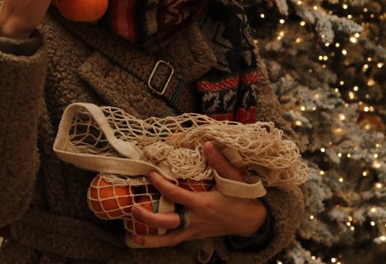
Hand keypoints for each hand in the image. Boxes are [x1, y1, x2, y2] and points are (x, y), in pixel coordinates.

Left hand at [130, 141, 266, 247]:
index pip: (175, 194)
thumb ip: (219, 162)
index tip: (150, 173)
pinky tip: (150, 238)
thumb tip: (207, 144)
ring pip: (170, 239)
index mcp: (202, 204)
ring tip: (135, 238)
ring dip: (152, 240)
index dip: (161, 184)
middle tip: (133, 208)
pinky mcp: (196, 235)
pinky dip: (163, 240)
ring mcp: (196, 230)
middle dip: (148, 218)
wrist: (253, 222)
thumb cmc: (242, 198)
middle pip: (167, 223)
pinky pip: (177, 240)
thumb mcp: (234, 177)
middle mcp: (196, 219)